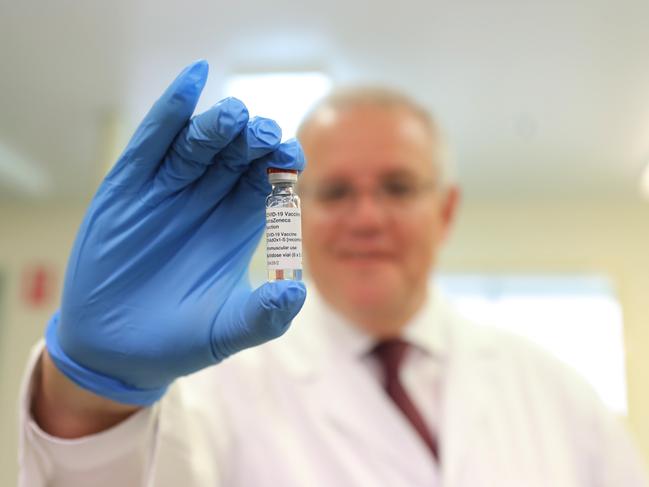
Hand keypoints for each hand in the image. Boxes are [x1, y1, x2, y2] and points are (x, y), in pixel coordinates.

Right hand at [45, 60, 305, 404]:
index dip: (280, 165)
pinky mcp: (130, 187)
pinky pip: (153, 141)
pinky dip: (170, 112)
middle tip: (265, 137)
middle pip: (238, 154)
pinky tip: (190, 82)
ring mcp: (169, 188)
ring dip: (219, 124)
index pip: (266, 179)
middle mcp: (208, 198)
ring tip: (235, 118)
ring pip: (200, 142)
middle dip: (254, 140)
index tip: (292, 160)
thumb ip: (264, 315)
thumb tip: (299, 291)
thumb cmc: (178, 341)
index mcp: (239, 222)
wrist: (116, 351)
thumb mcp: (227, 330)